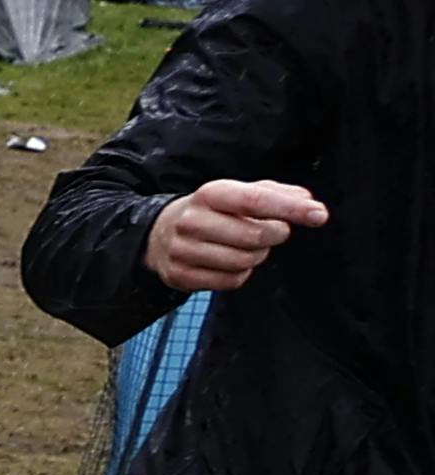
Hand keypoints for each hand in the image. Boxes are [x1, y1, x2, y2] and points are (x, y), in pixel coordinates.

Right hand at [145, 178, 326, 292]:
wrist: (157, 235)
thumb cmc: (211, 211)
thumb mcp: (239, 193)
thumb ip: (276, 194)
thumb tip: (309, 203)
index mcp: (210, 194)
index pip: (256, 200)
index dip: (290, 209)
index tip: (319, 215)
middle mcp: (192, 221)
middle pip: (254, 236)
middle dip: (274, 236)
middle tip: (274, 232)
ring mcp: (183, 250)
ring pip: (244, 261)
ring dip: (257, 255)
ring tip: (247, 246)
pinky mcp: (180, 275)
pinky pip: (230, 281)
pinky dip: (240, 273)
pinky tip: (231, 262)